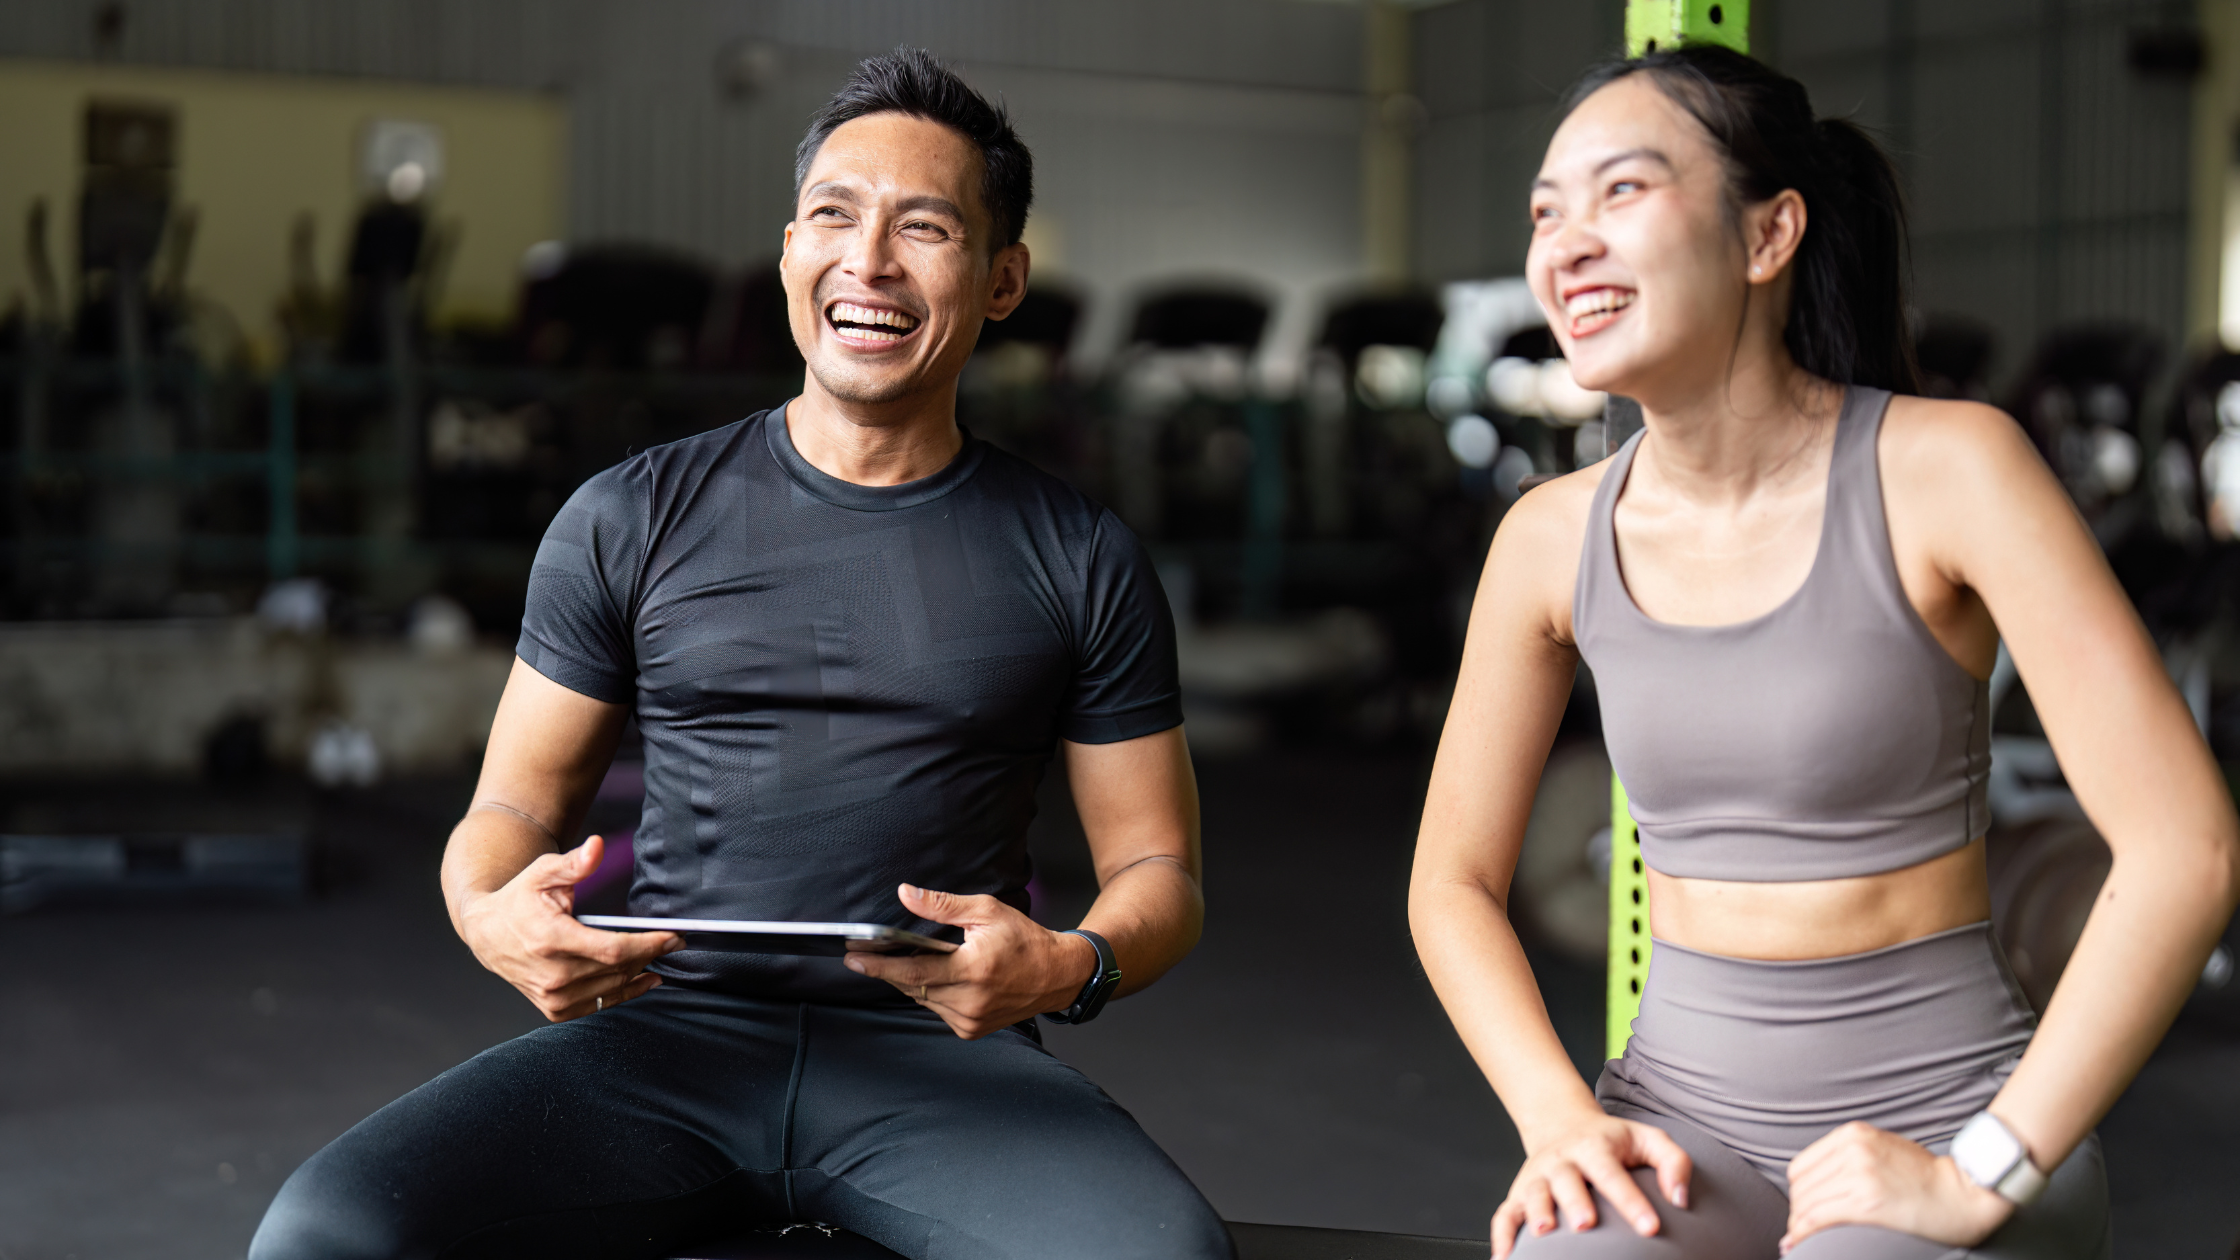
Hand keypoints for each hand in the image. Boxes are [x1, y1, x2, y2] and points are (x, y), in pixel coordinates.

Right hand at [454, 834, 681, 1021]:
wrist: (486, 933)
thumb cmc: (518, 899)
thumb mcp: (542, 872)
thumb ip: (573, 862)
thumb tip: (597, 845)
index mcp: (552, 940)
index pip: (613, 949)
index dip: (648, 945)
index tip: (673, 936)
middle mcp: (552, 974)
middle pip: (617, 969)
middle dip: (651, 954)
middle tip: (674, 941)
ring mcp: (552, 996)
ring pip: (612, 989)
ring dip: (641, 974)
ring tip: (661, 957)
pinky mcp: (553, 1009)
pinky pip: (599, 1005)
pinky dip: (624, 994)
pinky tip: (644, 980)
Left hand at [844, 884, 1096, 1038]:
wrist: (1056, 975)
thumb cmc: (1024, 940)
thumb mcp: (986, 911)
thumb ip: (942, 905)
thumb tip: (906, 895)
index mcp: (973, 970)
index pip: (912, 971)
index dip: (879, 965)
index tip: (854, 957)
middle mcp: (970, 1001)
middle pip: (911, 986)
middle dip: (887, 969)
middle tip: (864, 954)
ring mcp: (969, 1020)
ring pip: (922, 999)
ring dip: (909, 980)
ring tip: (901, 959)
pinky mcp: (970, 1030)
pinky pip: (936, 1009)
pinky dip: (930, 992)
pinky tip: (935, 976)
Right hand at [1493, 1113, 1690, 1258]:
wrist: (1562, 1124)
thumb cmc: (1613, 1141)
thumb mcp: (1648, 1138)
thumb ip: (1672, 1162)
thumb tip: (1680, 1199)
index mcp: (1594, 1147)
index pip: (1612, 1173)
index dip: (1630, 1200)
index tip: (1651, 1227)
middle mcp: (1562, 1160)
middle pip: (1566, 1179)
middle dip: (1574, 1201)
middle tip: (1587, 1224)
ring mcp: (1537, 1177)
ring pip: (1532, 1193)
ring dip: (1535, 1212)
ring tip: (1544, 1232)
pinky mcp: (1518, 1193)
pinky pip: (1504, 1215)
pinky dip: (1501, 1236)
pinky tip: (1505, 1259)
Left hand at [1781, 1122, 2013, 1252]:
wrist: (1965, 1192)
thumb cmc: (1929, 1177)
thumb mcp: (1883, 1149)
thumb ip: (1851, 1157)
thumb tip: (1819, 1184)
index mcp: (1853, 1135)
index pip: (1802, 1167)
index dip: (1798, 1193)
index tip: (1801, 1210)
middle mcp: (1852, 1150)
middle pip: (1801, 1186)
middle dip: (1797, 1211)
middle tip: (1801, 1230)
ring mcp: (1858, 1174)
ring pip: (1806, 1203)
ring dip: (1799, 1224)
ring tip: (1799, 1239)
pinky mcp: (1866, 1202)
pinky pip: (1818, 1217)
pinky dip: (1802, 1232)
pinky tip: (1796, 1243)